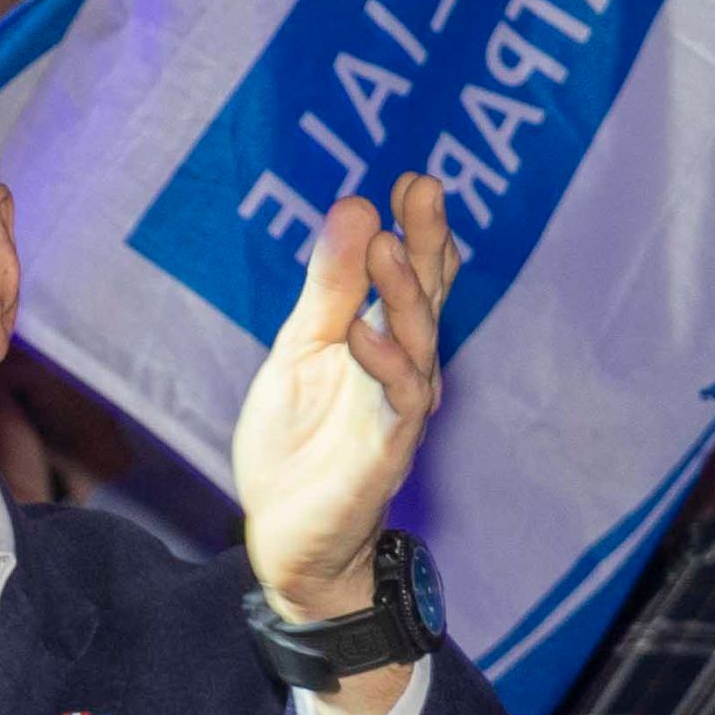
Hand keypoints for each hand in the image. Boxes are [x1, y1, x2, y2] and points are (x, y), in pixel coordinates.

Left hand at [234, 176, 456, 626]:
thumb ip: (330, 286)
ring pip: (419, 344)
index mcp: (385, 338)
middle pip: (427, 297)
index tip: (416, 180)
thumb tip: (356, 208)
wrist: (286, 534)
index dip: (420, 227)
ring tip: (389, 245)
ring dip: (406, 294)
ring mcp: (398, 411)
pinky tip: (364, 332)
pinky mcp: (384, 454)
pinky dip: (383, 365)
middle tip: (423, 189)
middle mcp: (405, 369)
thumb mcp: (302, 347)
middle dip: (427, 243)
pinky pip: (395, 405)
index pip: (415, 273)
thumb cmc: (300, 439)